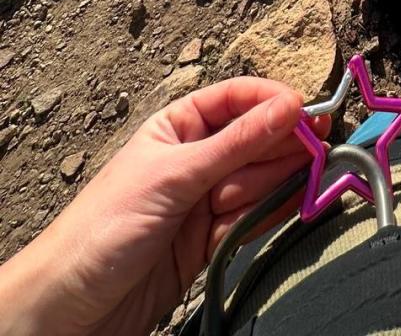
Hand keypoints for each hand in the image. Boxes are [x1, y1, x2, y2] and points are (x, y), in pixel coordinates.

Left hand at [0, 77, 328, 335]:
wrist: (71, 309)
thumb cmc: (104, 230)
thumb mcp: (174, 176)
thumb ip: (236, 144)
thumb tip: (289, 106)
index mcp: (178, 126)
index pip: (236, 99)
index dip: (272, 102)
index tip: (307, 111)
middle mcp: (195, 158)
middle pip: (255, 139)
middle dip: (283, 142)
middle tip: (319, 147)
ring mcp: (204, 200)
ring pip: (258, 179)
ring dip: (281, 178)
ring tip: (309, 174)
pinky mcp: (212, 240)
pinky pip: (253, 217)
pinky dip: (275, 212)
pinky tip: (297, 201)